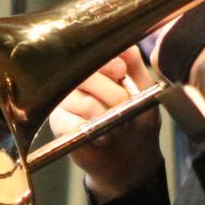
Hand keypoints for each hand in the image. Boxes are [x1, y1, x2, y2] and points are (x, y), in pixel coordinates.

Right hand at [46, 46, 162, 201]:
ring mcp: (65, 100)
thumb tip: (127, 45)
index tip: (121, 72)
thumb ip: (136, 66)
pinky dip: (93, 131)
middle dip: (113, 94)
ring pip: (84, 101)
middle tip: (123, 106)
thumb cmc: (137, 122)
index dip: (107, 63)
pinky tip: (102, 137)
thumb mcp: (145, 91)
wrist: (130, 160)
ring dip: (106, 117)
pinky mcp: (59, 122)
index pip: (93, 53)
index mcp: (98, 67)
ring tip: (116, 126)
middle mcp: (77, 79)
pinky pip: (73, 121)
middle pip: (87, 75)